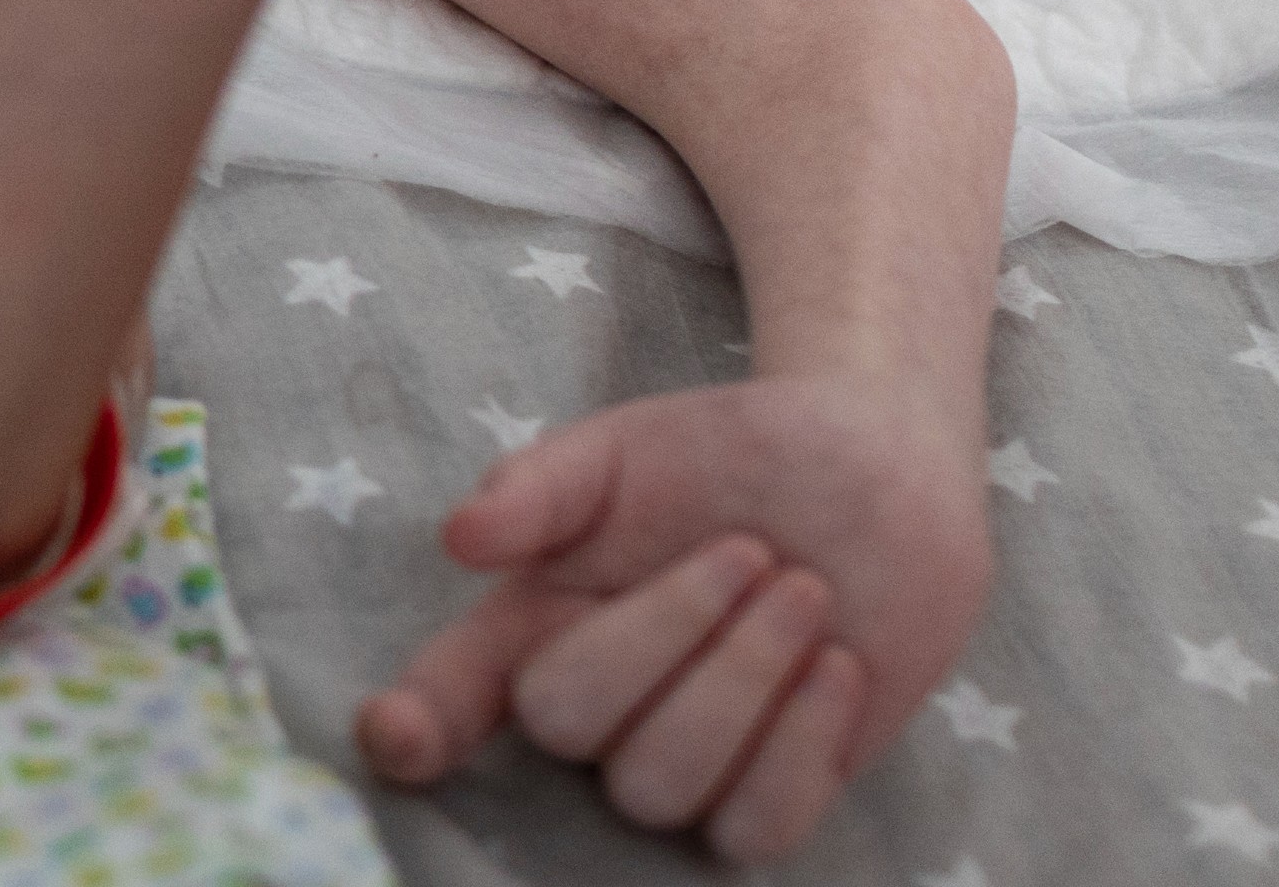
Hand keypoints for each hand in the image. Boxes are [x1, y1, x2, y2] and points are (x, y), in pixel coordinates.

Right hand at [353, 370, 992, 865]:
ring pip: (661, 788)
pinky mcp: (772, 795)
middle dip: (668, 627)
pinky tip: (838, 666)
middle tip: (748, 549)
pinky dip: (799, 743)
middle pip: (568, 725)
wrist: (877, 470)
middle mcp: (597, 710)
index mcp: (536, 623)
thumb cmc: (731, 455)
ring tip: (804, 588)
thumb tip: (461, 538)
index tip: (401, 734)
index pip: (452, 693)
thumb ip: (537, 487)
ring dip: (744, 676)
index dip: (415, 726)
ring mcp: (683, 763)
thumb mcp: (624, 448)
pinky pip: (755, 829)